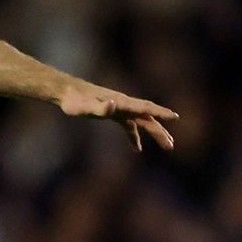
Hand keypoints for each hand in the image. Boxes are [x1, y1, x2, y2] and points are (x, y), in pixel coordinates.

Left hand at [57, 81, 178, 150]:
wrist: (66, 92)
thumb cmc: (74, 100)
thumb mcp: (85, 107)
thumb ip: (100, 107)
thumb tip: (113, 105)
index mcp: (122, 102)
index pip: (145, 107)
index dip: (161, 112)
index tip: (175, 117)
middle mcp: (124, 104)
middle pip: (148, 118)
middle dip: (160, 131)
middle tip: (170, 145)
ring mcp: (120, 109)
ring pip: (142, 121)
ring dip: (154, 133)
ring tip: (167, 145)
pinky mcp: (113, 113)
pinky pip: (129, 125)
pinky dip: (134, 136)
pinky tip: (136, 148)